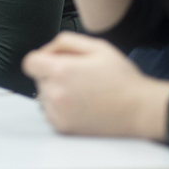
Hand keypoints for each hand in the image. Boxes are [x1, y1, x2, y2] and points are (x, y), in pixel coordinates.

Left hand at [22, 32, 168, 138]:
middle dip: (53, 73)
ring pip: (44, 95)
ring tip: (82, 89)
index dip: (42, 58)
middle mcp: (55, 93)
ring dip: (56, 89)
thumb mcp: (98, 46)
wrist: (138, 109)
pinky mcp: (63, 127)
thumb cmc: (121, 78)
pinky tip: (81, 103)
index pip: (30, 62)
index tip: (54, 60)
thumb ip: (66, 41)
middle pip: (39, 78)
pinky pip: (50, 111)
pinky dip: (61, 106)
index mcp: (62, 71)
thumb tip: (47, 49)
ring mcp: (58, 113)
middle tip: (79, 74)